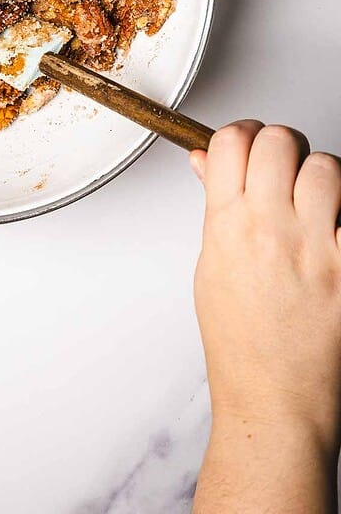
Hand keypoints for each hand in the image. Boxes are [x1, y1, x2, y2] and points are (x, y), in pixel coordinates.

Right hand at [191, 122, 340, 511]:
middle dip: (279, 146)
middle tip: (281, 169)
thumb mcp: (211, 267)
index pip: (230, 140)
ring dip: (319, 176)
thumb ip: (215, 207)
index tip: (245, 143)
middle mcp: (271, 229)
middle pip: (279, 140)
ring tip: (315, 201)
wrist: (276, 401)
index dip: (239, 134)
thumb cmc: (241, 344)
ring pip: (326, 166)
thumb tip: (206, 163)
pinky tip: (334, 232)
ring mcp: (316, 247)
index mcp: (227, 226)